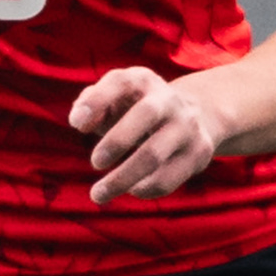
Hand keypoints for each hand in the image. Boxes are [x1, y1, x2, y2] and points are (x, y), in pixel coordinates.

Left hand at [70, 65, 228, 201]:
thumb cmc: (135, 109)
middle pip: (146, 115)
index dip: (97, 101)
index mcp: (142, 80)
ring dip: (123, 178)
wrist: (194, 116)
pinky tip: (130, 189)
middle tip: (95, 163)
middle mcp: (168, 99)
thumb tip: (79, 121)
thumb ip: (90, 104)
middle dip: (117, 141)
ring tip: (98, 195)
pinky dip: (144, 189)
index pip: (120, 82)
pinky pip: (168, 178)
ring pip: (155, 154)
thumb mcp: (114, 99)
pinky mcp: (199, 152)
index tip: (76, 126)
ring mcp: (187, 126)